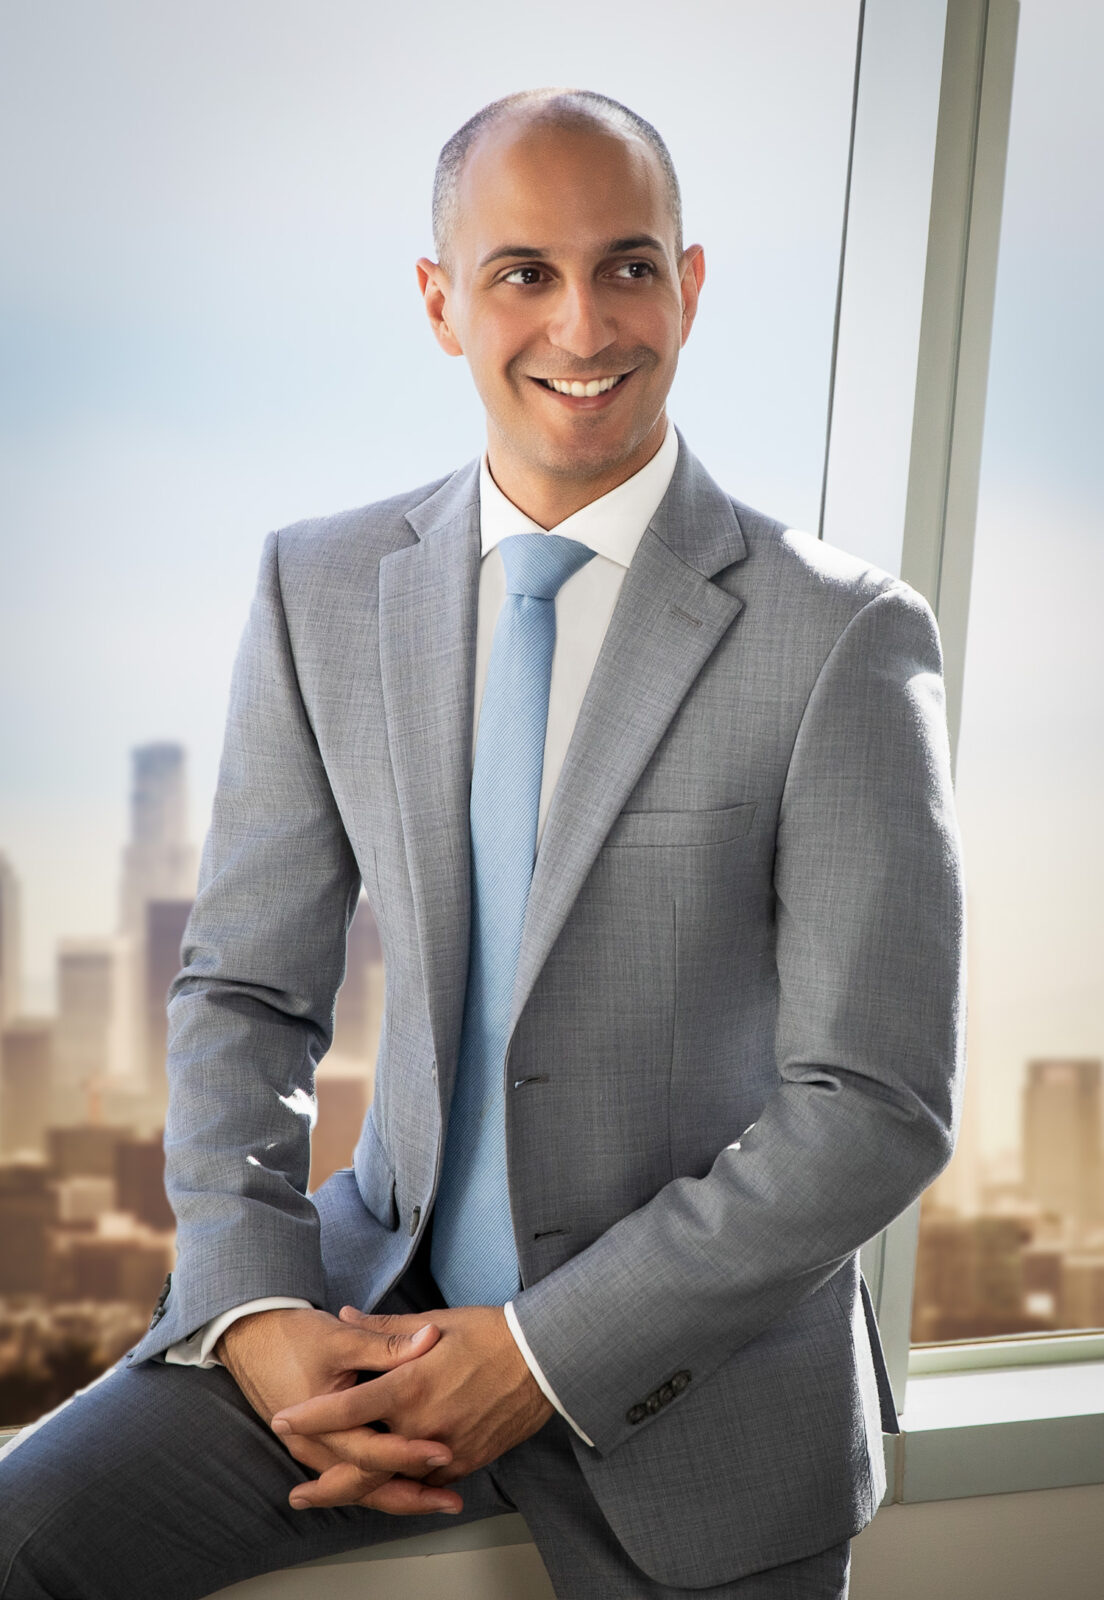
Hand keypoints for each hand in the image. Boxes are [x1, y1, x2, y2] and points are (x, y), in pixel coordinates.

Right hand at [215, 1306, 463, 1514]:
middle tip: (452, 1502)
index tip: (445, 1452)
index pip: (370, 1451)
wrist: (249, 1339)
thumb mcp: (341, 1337)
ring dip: (401, 1495)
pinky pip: (353, 1475)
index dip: (409, 1452)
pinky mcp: (319, 1448)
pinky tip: (412, 1487)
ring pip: (361, 1487)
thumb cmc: (292, 1336)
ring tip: (441, 1502)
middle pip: (367, 1484)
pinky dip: (382, 1483)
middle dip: (412, 1495)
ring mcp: (315, 1452)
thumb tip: (431, 1337)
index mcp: (320, 1423)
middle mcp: (315, 1448)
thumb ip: (386, 1343)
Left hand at [270, 1305, 553, 1509]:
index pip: (349, 1408)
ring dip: (359, 1491)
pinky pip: (423, 1481)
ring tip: (330, 1497)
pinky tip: (383, 1487)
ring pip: (393, 1482)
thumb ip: (385, 1328)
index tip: (284, 1420)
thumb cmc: (491, 1334)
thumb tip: (347, 1314)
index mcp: (412, 1385)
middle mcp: (424, 1424)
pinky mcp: (464, 1462)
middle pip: (364, 1467)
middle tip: (299, 1496)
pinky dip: (400, 1485)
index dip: (312, 1417)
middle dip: (326, 1485)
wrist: (544, 1361)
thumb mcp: (436, 1321)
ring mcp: (445, 1449)